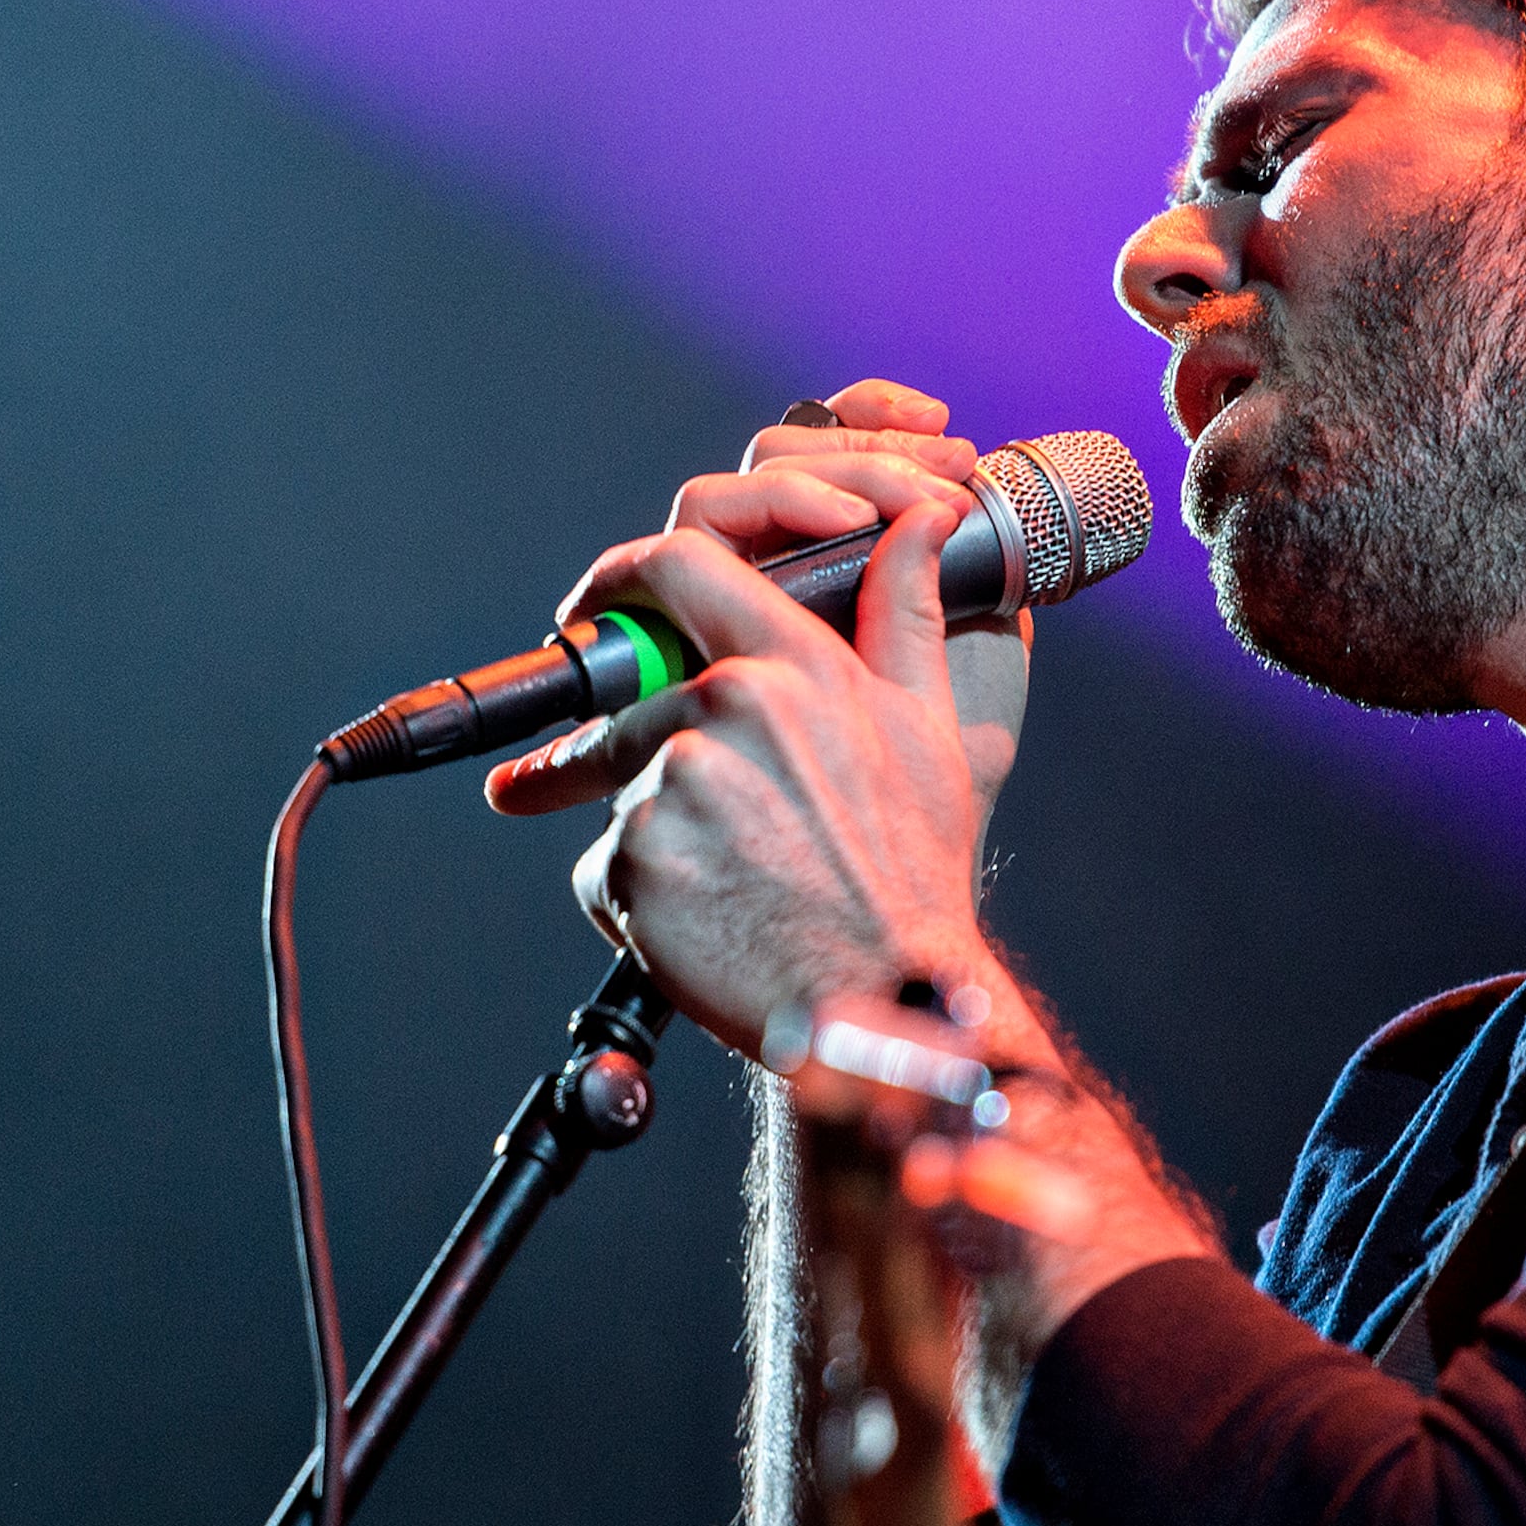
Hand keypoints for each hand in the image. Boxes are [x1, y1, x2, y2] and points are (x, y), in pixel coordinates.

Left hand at [483, 380, 1009, 1051]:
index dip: (626, 575)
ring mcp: (675, 784)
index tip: (595, 606)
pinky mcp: (634, 860)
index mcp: (797, 665)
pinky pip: (607, 866)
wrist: (884, 1002)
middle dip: (647, 751)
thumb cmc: (911, 876)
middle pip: (643, 701)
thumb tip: (920, 523)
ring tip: (738, 885)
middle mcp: (729, 709)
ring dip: (660, 831)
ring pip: (626, 788)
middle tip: (686, 812)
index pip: (681, 563)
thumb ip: (904, 614)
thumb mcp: (930, 732)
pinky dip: (640, 895)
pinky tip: (710, 920)